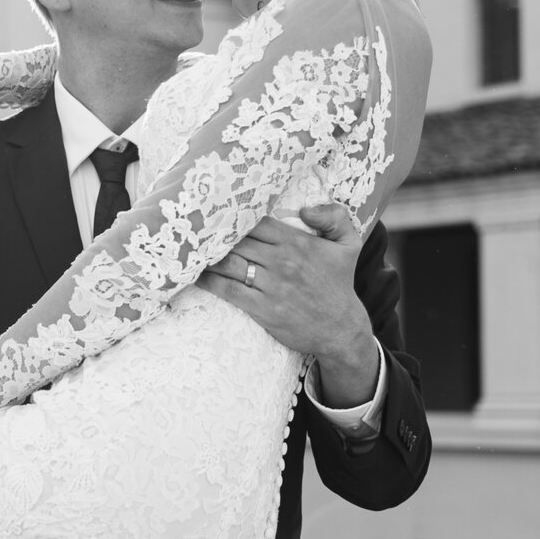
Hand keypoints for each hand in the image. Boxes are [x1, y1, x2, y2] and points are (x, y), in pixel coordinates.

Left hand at [204, 204, 380, 405]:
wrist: (341, 329)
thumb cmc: (340, 284)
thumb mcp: (350, 244)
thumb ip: (334, 217)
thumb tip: (304, 209)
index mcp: (297, 242)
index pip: (256, 221)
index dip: (236, 217)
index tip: (218, 215)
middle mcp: (282, 261)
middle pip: (237, 240)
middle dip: (216, 235)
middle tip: (196, 231)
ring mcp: (271, 285)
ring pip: (229, 263)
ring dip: (208, 256)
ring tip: (190, 251)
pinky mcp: (263, 308)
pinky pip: (228, 290)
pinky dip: (209, 281)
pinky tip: (195, 275)